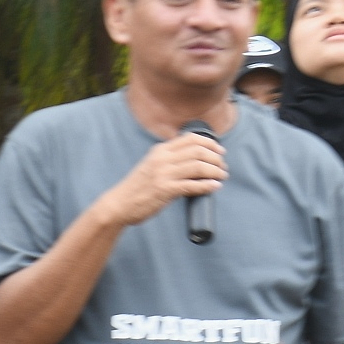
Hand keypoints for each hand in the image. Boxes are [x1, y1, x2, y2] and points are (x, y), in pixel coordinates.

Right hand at [92, 129, 226, 230]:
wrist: (120, 203)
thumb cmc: (138, 187)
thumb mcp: (151, 164)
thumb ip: (168, 158)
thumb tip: (192, 158)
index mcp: (160, 150)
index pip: (190, 139)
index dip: (210, 143)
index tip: (220, 150)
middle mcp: (162, 159)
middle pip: (198, 151)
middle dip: (216, 158)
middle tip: (223, 166)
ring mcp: (163, 174)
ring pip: (198, 167)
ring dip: (215, 171)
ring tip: (222, 176)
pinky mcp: (165, 190)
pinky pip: (192, 185)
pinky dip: (207, 185)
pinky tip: (215, 186)